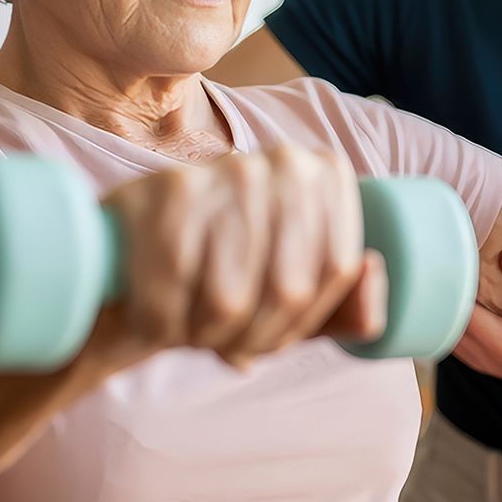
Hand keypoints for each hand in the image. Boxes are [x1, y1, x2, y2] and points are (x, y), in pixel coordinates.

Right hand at [95, 144, 387, 369]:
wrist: (128, 254)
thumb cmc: (227, 280)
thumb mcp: (297, 300)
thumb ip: (353, 308)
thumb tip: (373, 271)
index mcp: (328, 176)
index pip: (337, 272)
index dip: (302, 324)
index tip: (268, 335)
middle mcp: (284, 161)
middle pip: (289, 290)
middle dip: (253, 337)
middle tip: (221, 339)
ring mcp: (226, 170)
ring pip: (231, 298)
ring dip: (204, 335)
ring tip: (188, 327)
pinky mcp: (168, 188)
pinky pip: (175, 288)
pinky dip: (160, 324)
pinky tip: (154, 318)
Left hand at [455, 250, 501, 421]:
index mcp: (498, 344)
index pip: (456, 311)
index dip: (450, 285)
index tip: (450, 259)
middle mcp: (484, 356)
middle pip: (445, 322)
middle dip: (444, 293)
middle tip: (448, 262)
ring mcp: (484, 362)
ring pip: (448, 332)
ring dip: (449, 308)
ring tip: (455, 278)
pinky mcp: (490, 362)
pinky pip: (460, 338)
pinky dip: (456, 320)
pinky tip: (467, 302)